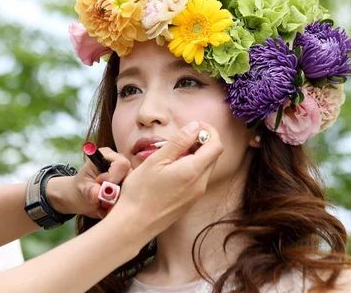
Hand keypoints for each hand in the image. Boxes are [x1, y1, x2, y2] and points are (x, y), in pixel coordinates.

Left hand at [46, 151, 130, 217]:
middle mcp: (119, 164)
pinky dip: (117, 206)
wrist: (80, 199)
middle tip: (102, 199)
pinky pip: (129, 199)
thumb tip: (98, 194)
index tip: (100, 184)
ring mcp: (125, 176)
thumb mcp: (81, 189)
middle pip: (130, 177)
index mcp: (107, 156)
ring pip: (131, 190)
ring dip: (117, 201)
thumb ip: (89, 190)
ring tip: (103, 203)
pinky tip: (107, 206)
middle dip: (117, 192)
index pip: (122, 164)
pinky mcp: (127, 187)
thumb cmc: (80, 189)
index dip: (114, 177)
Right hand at [107, 120, 222, 238]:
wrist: (134, 224)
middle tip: (179, 138)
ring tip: (171, 154)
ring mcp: (196, 195)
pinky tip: (170, 169)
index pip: (216, 145)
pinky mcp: (190, 202)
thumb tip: (195, 126)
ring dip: (194, 155)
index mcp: (193, 171)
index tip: (194, 126)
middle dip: (201, 142)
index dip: (208, 131)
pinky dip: (190, 168)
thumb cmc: (140, 191)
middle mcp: (200, 184)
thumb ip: (178, 142)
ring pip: (205, 167)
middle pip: (212, 156)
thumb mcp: (156, 160)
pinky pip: (197, 179)